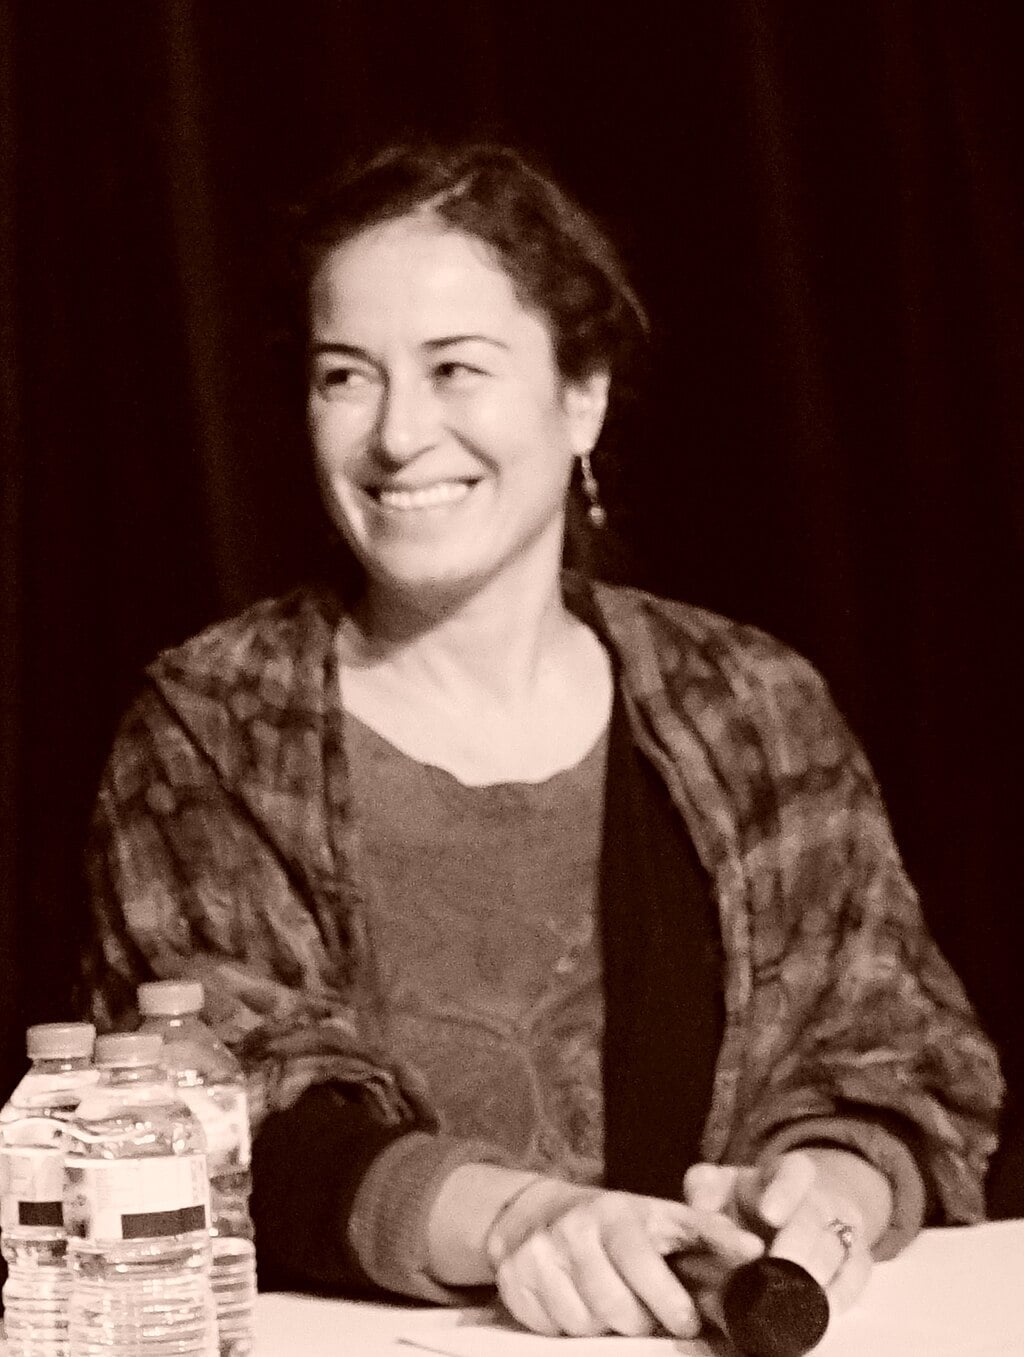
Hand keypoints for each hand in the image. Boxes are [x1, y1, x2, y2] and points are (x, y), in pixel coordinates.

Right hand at [485, 1178, 763, 1337]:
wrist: (530, 1214)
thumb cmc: (613, 1225)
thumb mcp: (658, 1217)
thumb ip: (705, 1232)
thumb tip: (755, 1252)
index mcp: (619, 1213)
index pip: (647, 1255)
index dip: (671, 1293)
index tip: (693, 1320)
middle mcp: (578, 1227)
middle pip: (621, 1308)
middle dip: (643, 1322)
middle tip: (649, 1315)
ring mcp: (543, 1252)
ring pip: (588, 1323)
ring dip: (606, 1325)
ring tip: (612, 1303)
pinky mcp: (517, 1278)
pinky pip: (555, 1328)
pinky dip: (571, 1326)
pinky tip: (577, 1302)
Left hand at [683, 1151, 876, 1311]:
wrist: (781, 1219)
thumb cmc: (740, 1202)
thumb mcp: (719, 1186)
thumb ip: (704, 1190)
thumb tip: (700, 1208)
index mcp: (786, 1172)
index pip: (796, 1171)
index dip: (785, 1191)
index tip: (769, 1214)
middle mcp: (820, 1197)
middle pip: (816, 1216)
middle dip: (797, 1244)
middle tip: (777, 1268)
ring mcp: (842, 1229)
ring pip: (838, 1247)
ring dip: (816, 1274)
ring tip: (793, 1297)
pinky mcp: (856, 1260)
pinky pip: (856, 1276)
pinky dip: (841, 1295)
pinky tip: (822, 1311)